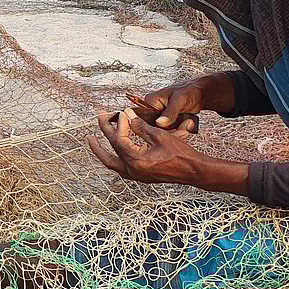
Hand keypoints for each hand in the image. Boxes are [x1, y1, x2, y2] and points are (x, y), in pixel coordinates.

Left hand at [87, 109, 251, 195]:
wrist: (195, 171)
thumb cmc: (181, 153)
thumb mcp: (159, 136)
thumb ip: (140, 126)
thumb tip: (126, 115)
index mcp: (136, 161)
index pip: (118, 140)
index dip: (118, 124)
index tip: (121, 112)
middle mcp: (132, 171)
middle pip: (107, 155)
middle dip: (98, 140)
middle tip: (94, 125)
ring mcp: (136, 176)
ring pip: (111, 163)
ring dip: (102, 151)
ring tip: (93, 139)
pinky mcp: (141, 176)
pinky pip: (121, 167)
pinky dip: (114, 157)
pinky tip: (113, 149)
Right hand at [130, 82, 208, 134]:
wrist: (199, 93)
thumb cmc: (189, 90)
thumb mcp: (180, 99)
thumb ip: (170, 112)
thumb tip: (159, 123)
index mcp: (151, 101)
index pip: (147, 120)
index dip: (158, 127)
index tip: (171, 128)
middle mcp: (153, 109)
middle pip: (155, 128)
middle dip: (170, 130)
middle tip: (183, 126)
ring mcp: (160, 116)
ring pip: (163, 131)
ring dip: (176, 131)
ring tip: (186, 123)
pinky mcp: (167, 122)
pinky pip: (169, 131)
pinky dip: (178, 131)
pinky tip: (185, 125)